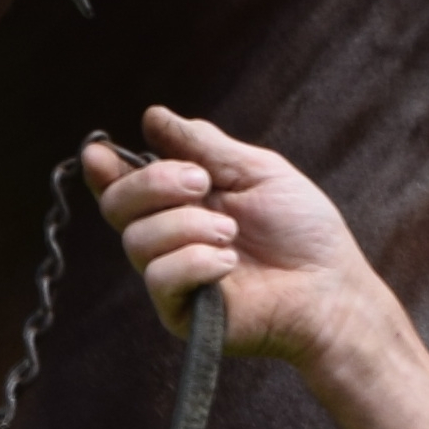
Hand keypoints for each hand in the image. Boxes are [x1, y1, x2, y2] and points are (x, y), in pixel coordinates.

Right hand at [82, 109, 392, 368]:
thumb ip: (204, 145)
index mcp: (180, 201)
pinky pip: (159, 277)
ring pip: (137, 240)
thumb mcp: (256, 171)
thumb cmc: (301, 230)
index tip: (99, 152)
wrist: (330, 288)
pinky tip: (229, 264)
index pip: (124, 184)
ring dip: (188, 226)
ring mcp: (171, 275)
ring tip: (232, 232)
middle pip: (117, 206)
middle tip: (202, 183)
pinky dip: (195, 262)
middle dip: (154, 184)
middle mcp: (167, 236)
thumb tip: (152, 116)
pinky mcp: (179, 312)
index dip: (103, 169)